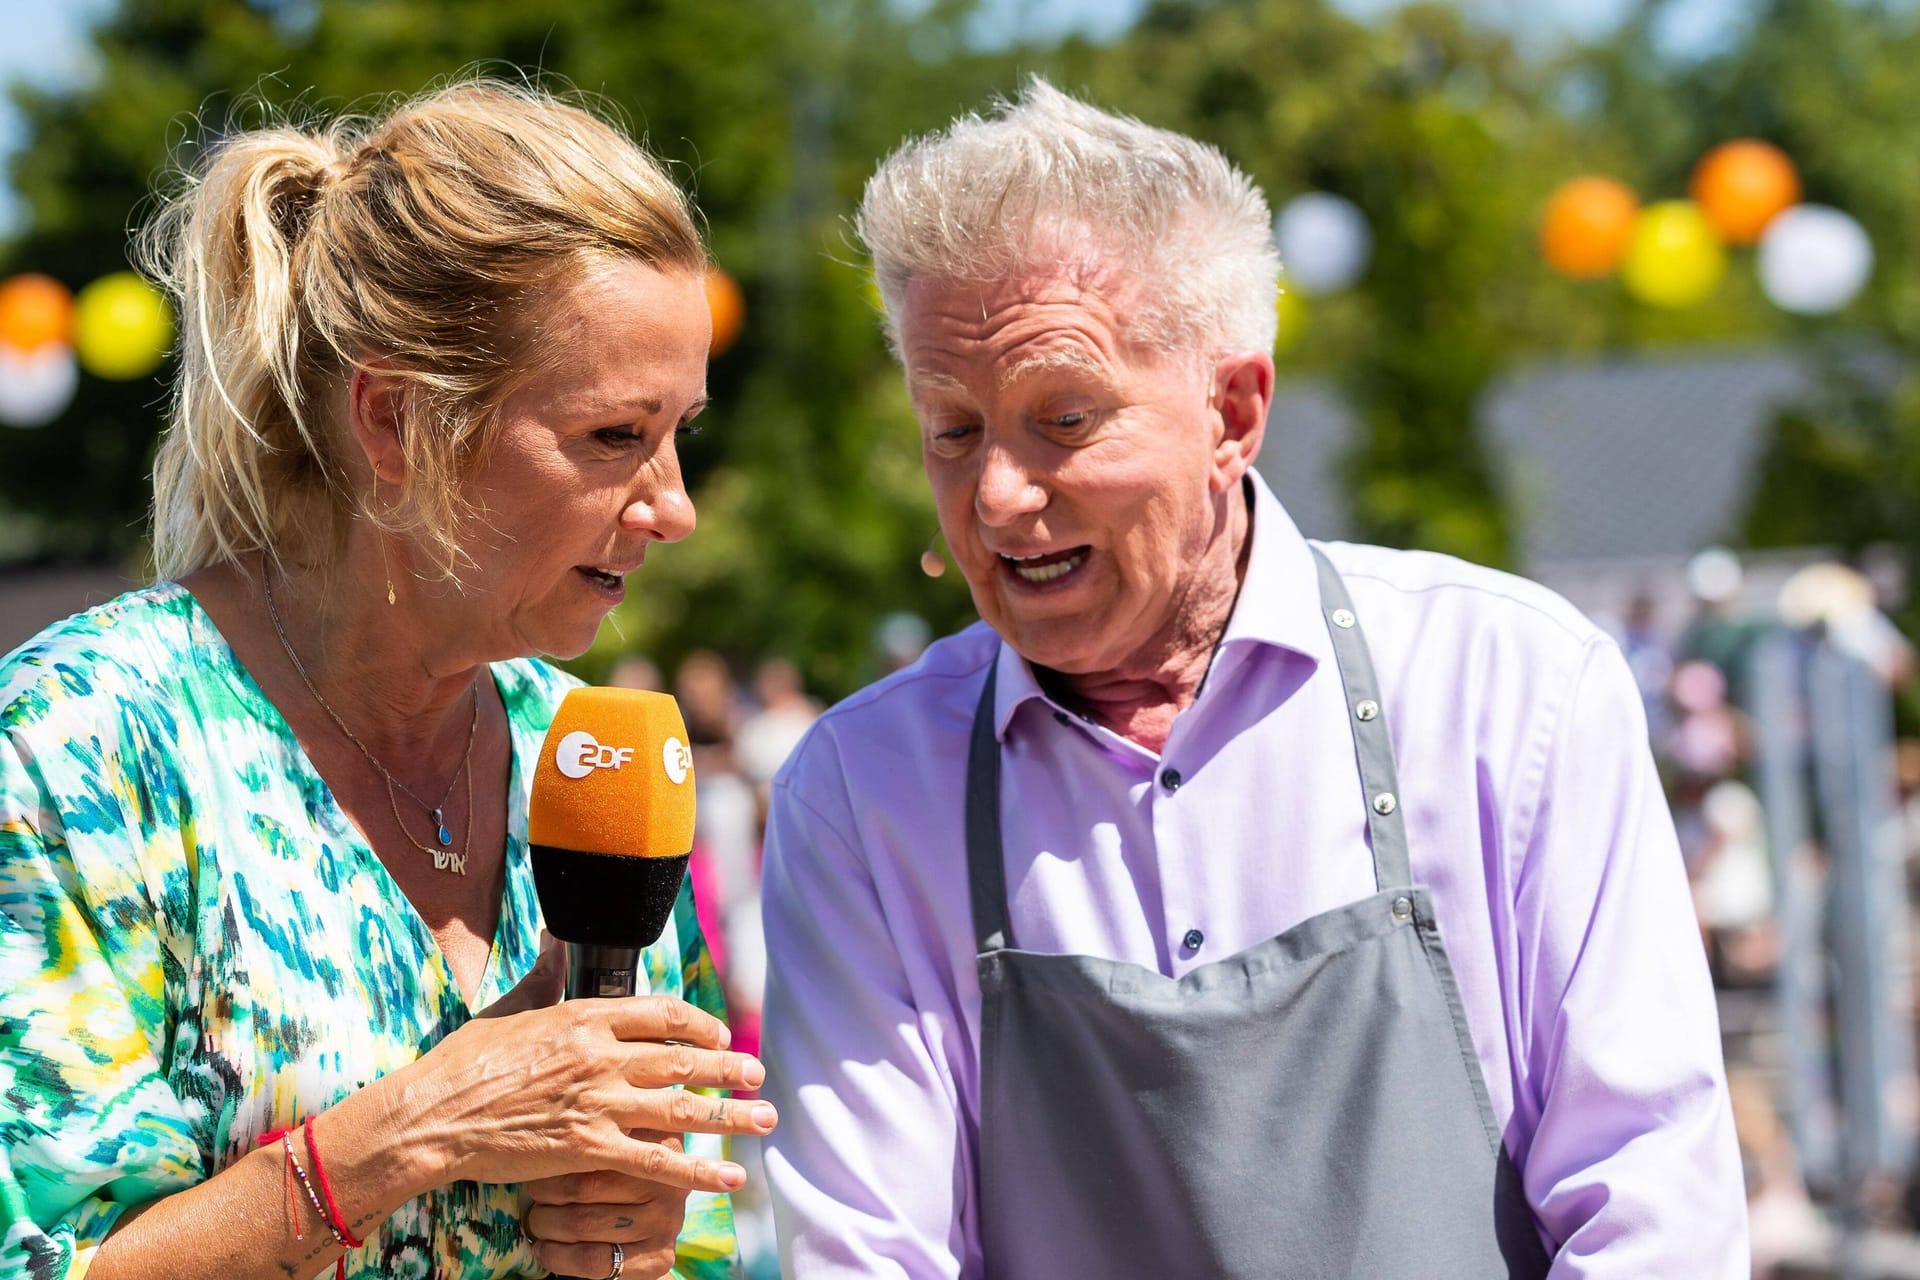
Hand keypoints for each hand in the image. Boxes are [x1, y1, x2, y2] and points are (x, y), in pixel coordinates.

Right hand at [389, 934, 775, 1194]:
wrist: (434, 1114)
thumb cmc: (464, 1062)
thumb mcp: (511, 1007)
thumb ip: (546, 977)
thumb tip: (556, 939)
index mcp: (585, 1017)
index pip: (662, 1014)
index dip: (699, 1025)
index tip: (718, 1036)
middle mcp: (601, 1055)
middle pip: (683, 1060)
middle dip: (728, 1068)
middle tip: (759, 1073)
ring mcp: (598, 1102)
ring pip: (682, 1107)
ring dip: (731, 1114)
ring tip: (765, 1118)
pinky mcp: (588, 1148)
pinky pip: (656, 1163)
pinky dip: (698, 1171)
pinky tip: (730, 1176)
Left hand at [522, 1135, 689, 1279]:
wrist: (641, 1234)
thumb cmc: (615, 1175)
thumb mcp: (623, 1141)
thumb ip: (601, 1126)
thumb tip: (547, 1111)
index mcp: (663, 1142)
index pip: (598, 1142)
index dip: (557, 1155)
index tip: (537, 1159)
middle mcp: (671, 1181)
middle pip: (585, 1185)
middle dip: (545, 1192)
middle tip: (532, 1191)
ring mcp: (667, 1222)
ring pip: (583, 1223)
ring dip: (546, 1224)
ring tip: (536, 1218)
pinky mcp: (658, 1258)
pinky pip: (592, 1259)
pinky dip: (557, 1256)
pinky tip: (544, 1249)